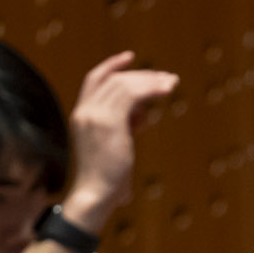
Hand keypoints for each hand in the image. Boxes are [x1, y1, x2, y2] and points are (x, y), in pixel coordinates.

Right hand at [57, 51, 180, 227]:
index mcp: (81, 115)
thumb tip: (144, 115)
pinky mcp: (109, 121)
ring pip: (125, 85)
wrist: (96, 195)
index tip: (130, 57)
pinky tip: (167, 91)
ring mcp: (94, 115)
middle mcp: (85, 111)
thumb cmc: (107, 181)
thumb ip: (126, 127)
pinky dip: (151, 90)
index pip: (94, 79)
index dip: (112, 65)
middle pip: (115, 80)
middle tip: (167, 79)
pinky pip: (132, 95)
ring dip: (151, 82)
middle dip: (142, 76)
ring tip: (172, 84)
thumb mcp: (116, 146)